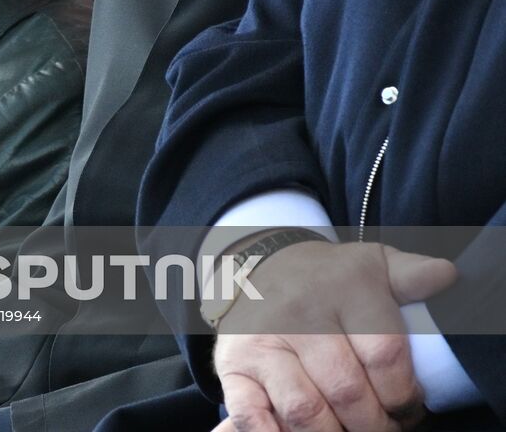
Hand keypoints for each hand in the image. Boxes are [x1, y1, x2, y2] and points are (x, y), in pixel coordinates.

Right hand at [213, 241, 455, 431]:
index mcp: (341, 290)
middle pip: (347, 390)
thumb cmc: (325, 278)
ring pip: (306, 411)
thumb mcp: (372, 265)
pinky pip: (250, 413)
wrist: (253, 265)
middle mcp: (299, 315)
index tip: (407, 408)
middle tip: (383, 429)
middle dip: (375, 425)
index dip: (405, 395)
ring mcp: (261, 341)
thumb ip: (413, 274)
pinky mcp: (233, 365)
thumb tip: (447, 276)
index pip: (385, 354)